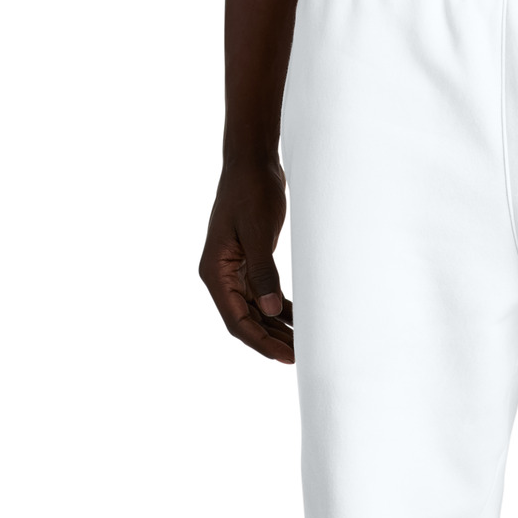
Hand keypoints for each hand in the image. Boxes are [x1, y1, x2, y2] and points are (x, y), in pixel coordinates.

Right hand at [199, 158, 293, 363]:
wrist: (253, 161)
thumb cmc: (251, 190)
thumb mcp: (258, 232)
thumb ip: (264, 272)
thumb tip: (270, 311)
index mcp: (215, 271)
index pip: (236, 320)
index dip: (261, 342)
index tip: (287, 356)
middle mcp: (221, 275)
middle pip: (245, 320)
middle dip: (271, 340)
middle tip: (301, 356)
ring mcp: (235, 270)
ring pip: (255, 311)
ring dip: (276, 328)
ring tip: (303, 343)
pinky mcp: (250, 263)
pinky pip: (263, 295)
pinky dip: (279, 309)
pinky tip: (299, 320)